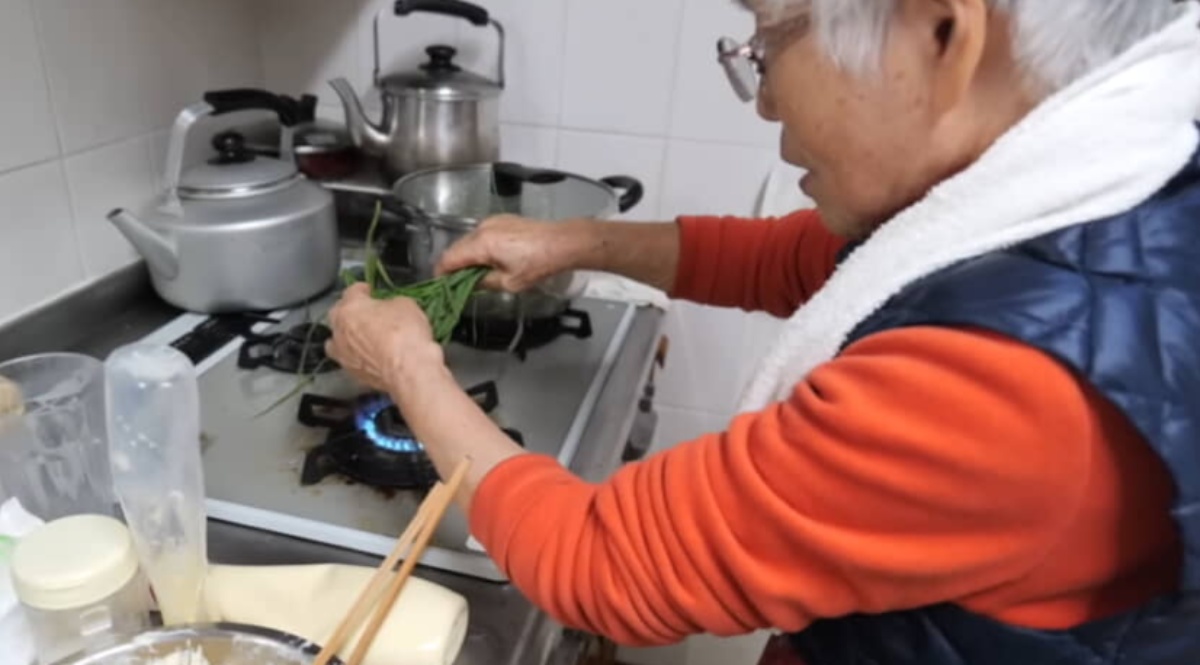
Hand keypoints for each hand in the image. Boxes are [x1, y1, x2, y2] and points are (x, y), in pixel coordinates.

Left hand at [325, 284, 443, 391]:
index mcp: (349, 308)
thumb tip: (390, 308)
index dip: (362, 290)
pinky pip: (351, 361)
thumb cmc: (405, 333)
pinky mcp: (353, 375)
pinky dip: (358, 357)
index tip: (369, 290)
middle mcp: (339, 331)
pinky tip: (370, 357)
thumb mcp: (405, 305)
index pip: (352, 292)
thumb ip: (391, 304)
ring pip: (336, 343)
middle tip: (365, 313)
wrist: (408, 369)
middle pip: (338, 316)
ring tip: (359, 338)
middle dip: (349, 313)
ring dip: (346, 338)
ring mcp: (343, 356)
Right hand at [435, 214, 593, 291]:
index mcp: (481, 243)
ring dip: (467, 255)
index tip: (440, 284)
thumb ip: (484, 282)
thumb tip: (471, 283)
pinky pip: (482, 234)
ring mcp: (492, 221)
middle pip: (457, 247)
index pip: (450, 258)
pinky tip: (489, 259)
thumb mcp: (509, 282)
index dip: (441, 273)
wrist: (561, 243)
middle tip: (456, 282)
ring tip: (475, 273)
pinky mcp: (502, 220)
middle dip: (454, 265)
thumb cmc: (538, 264)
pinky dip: (479, 247)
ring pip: (469, 240)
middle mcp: (483, 228)